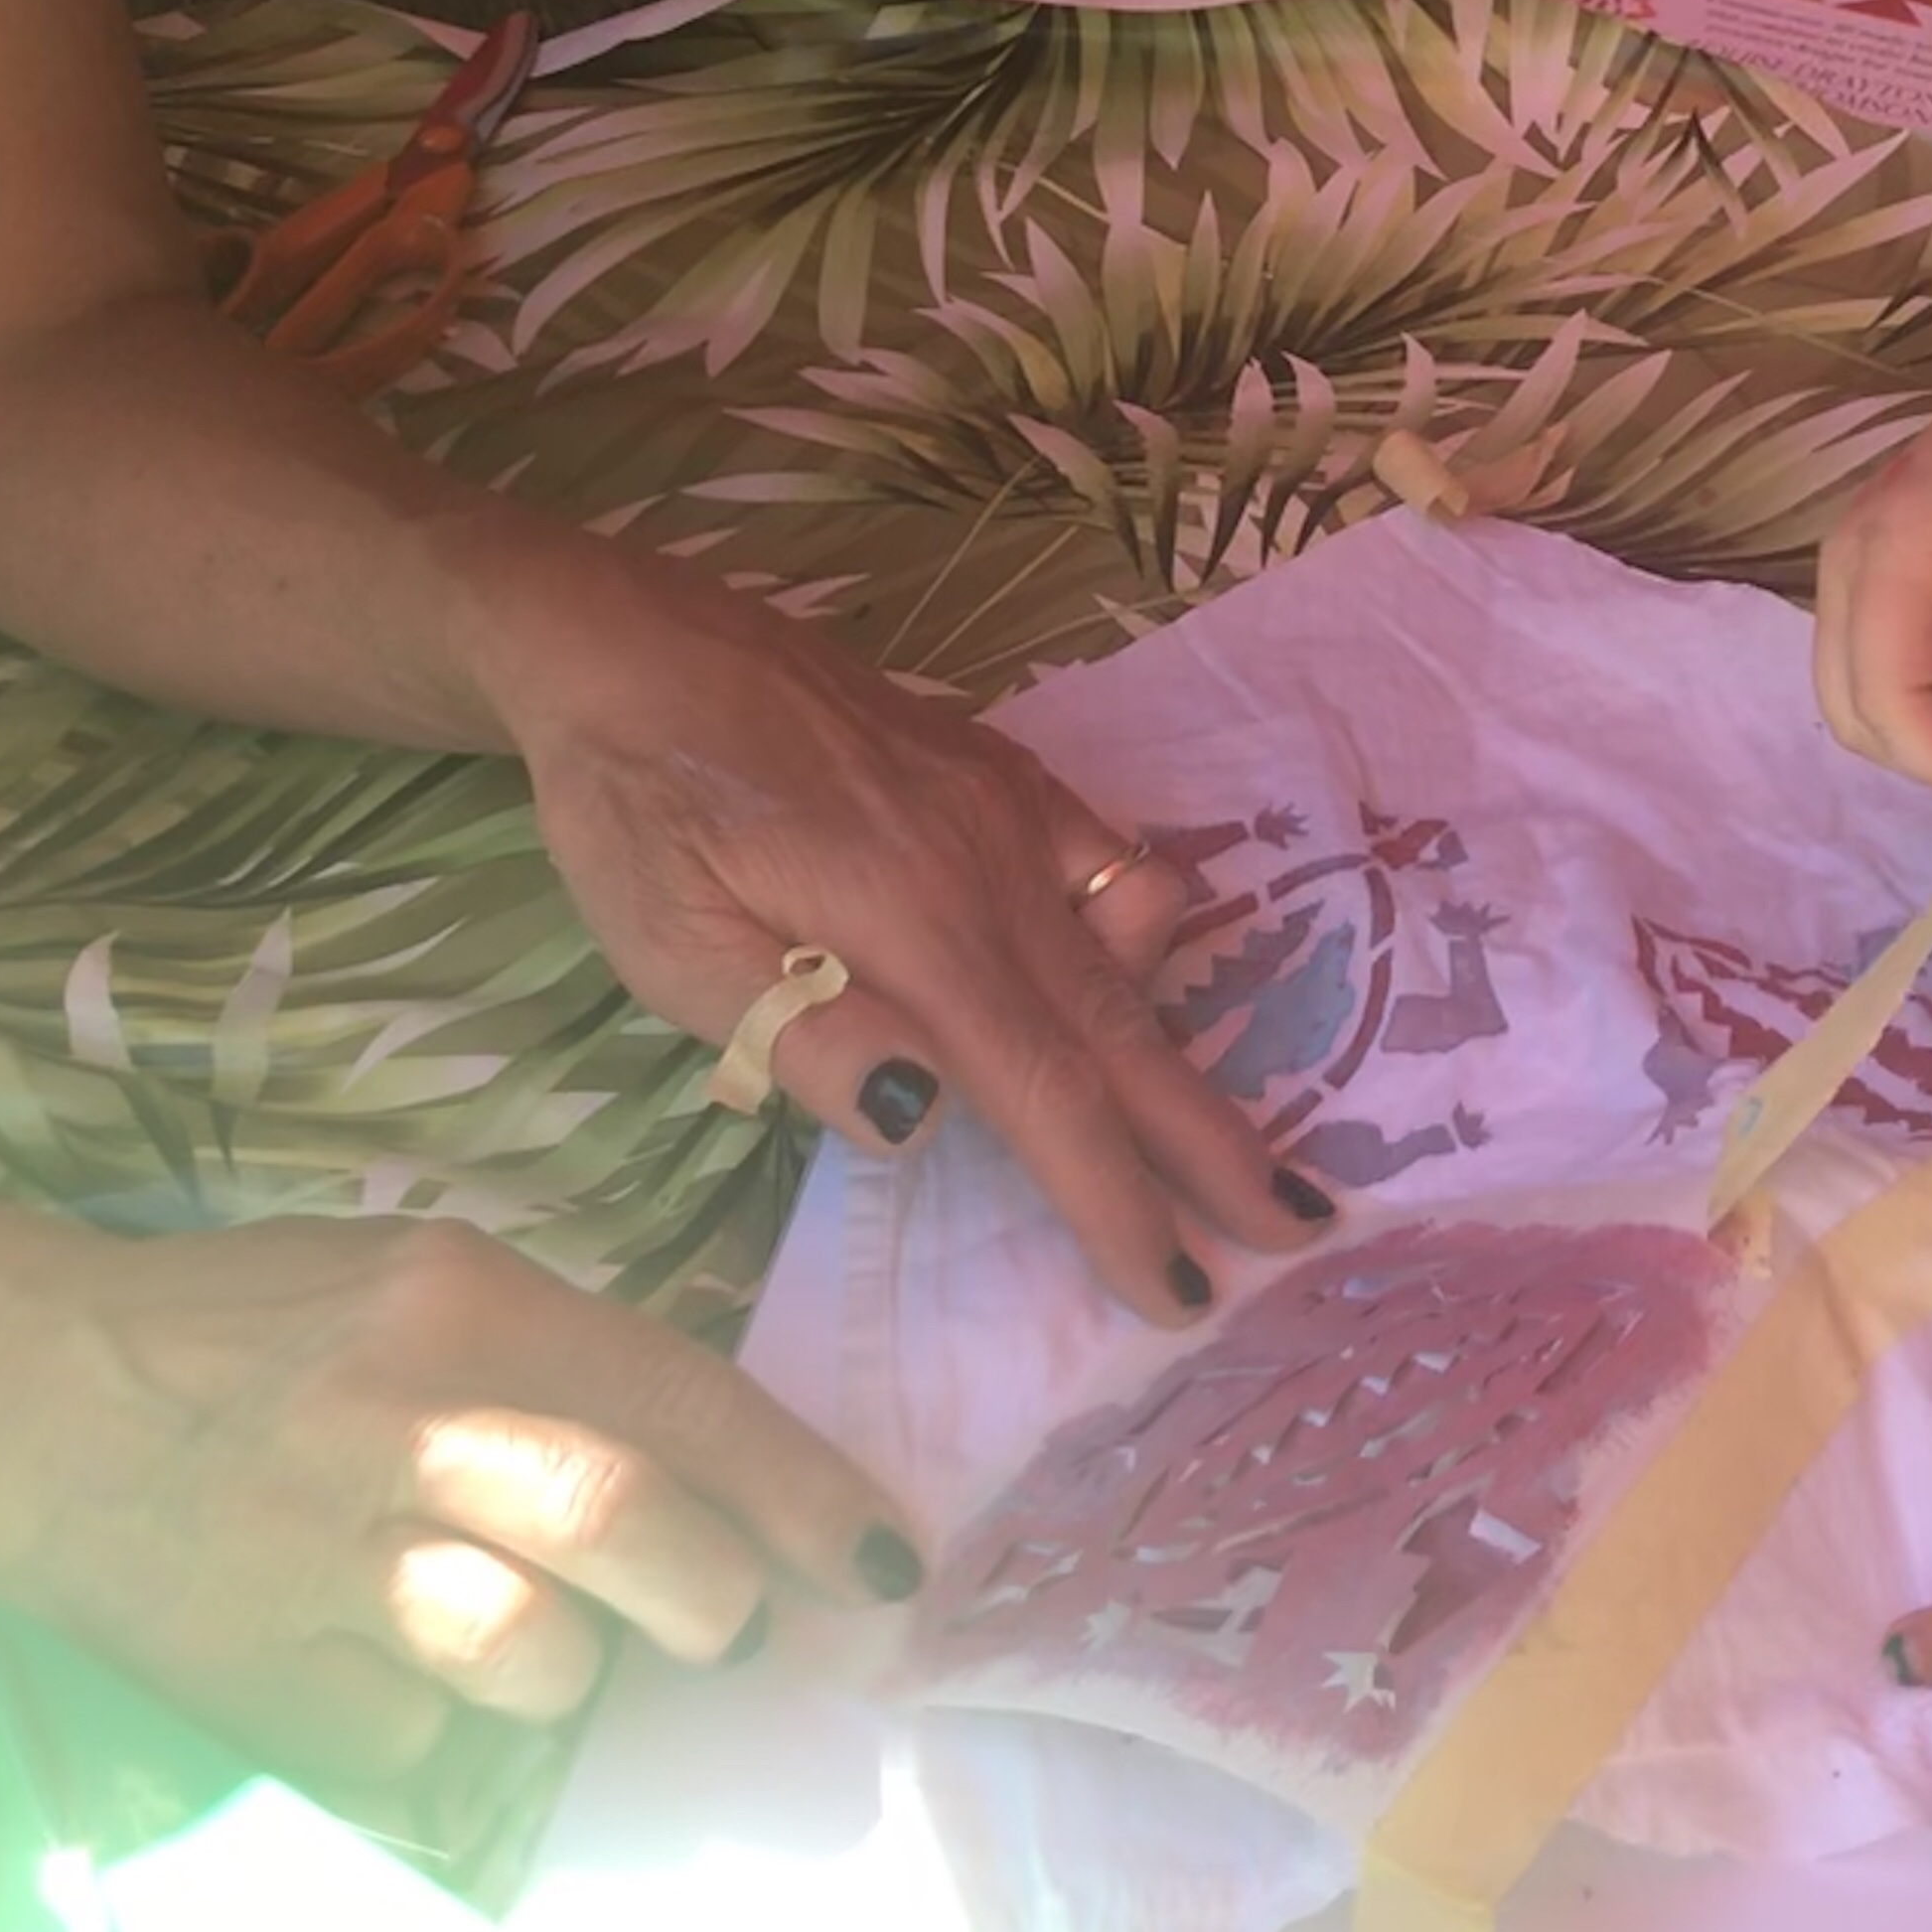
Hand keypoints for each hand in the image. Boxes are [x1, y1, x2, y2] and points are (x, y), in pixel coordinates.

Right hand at [0, 1201, 927, 1790]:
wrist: (42, 1403)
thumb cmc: (269, 1332)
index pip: (679, 1398)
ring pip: (534, 1662)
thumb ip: (571, 1362)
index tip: (887, 1564)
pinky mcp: (269, 1689)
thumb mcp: (432, 1282)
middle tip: (723, 1623)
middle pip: (620, 1525)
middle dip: (713, 1596)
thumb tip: (734, 1472)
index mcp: (462, 1302)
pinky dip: (457, 1732)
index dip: (804, 1492)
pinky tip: (415, 1672)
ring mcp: (330, 1566)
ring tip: (536, 1637)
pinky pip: (431, 1749)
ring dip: (575, 1674)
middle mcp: (404, 1425)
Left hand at [457, 518, 1325, 1324]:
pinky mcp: (1005, 774)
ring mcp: (1010, 810)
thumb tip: (928, 1122)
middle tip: (1298, 1230)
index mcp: (911, 924)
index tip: (1179, 1290)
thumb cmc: (633, 806)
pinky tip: (1118, 982)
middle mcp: (990, 865)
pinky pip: (1114, 862)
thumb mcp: (670, 946)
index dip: (1117, 1199)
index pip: (1045, 1092)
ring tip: (1214, 1145)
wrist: (636, 641)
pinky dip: (1140, 936)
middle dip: (1210, 1146)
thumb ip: (804, 1036)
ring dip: (1181, 1056)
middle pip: (1125, 1031)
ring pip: (1133, 954)